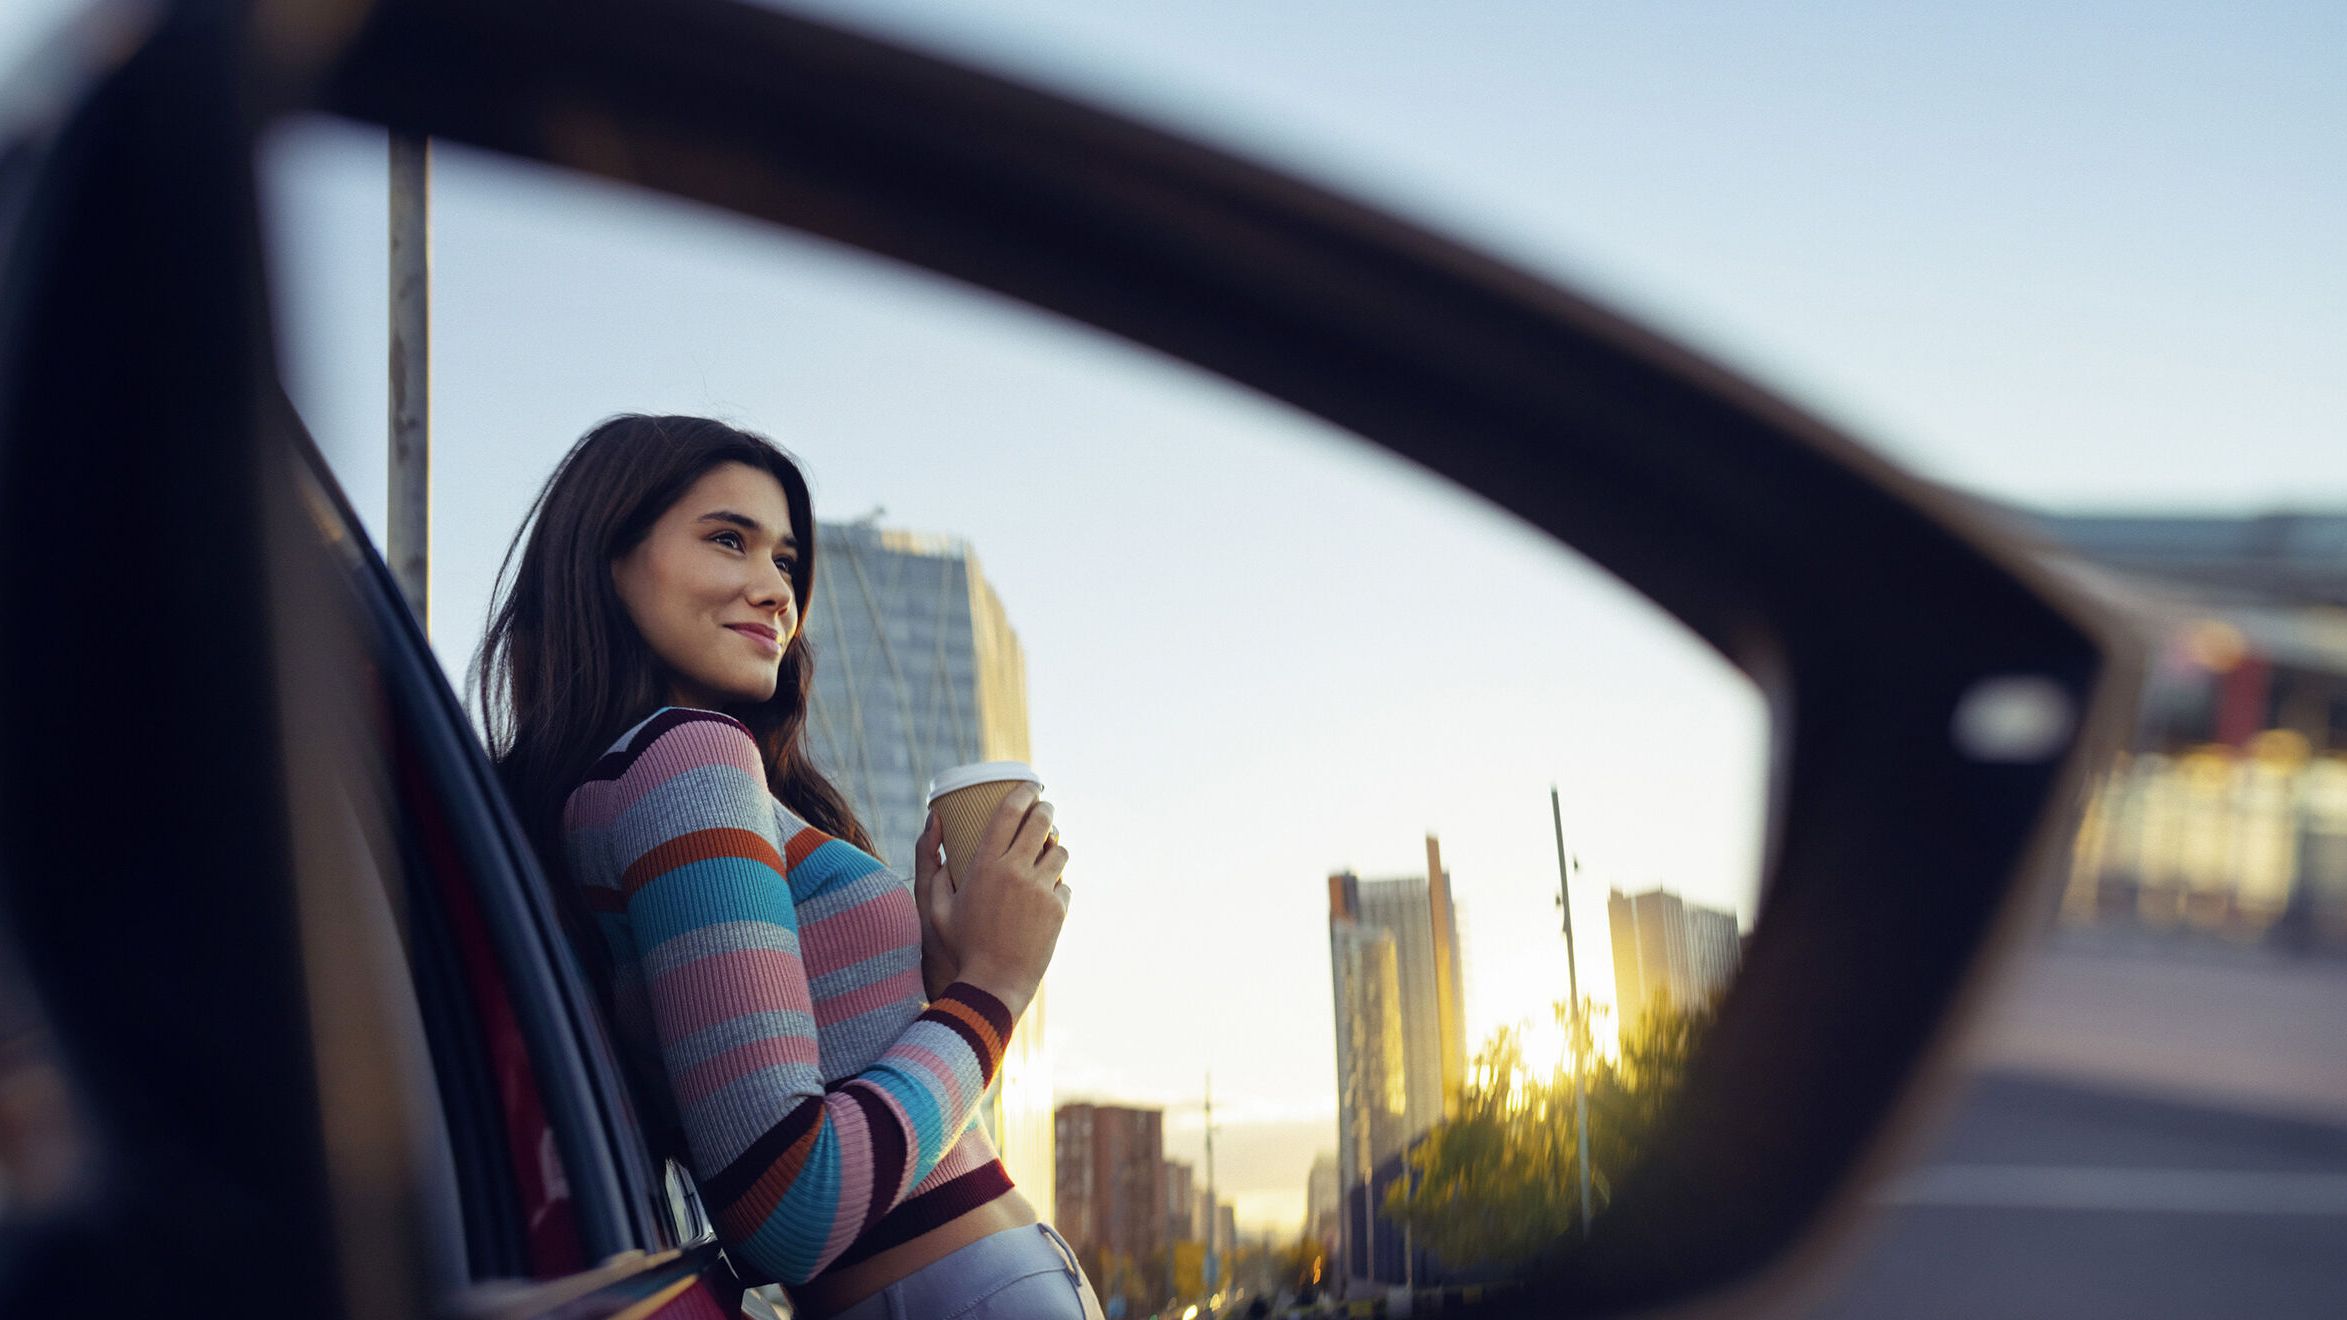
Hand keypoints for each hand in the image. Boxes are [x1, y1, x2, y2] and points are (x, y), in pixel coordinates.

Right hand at [921, 784, 1068, 1020]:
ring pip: (1060, 852)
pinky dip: (1056, 886)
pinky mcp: (1058, 910)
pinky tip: (1047, 892)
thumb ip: (931, 865)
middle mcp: (1016, 872)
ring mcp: (1041, 891)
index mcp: (986, 866)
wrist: (992, 985)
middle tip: (1043, 808)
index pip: (1009, 812)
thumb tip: (934, 824)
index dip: (1022, 792)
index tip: (1029, 785)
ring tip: (1047, 851)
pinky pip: (1064, 885)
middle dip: (1045, 809)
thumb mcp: (935, 907)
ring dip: (1055, 847)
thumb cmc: (959, 947)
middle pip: (1042, 823)